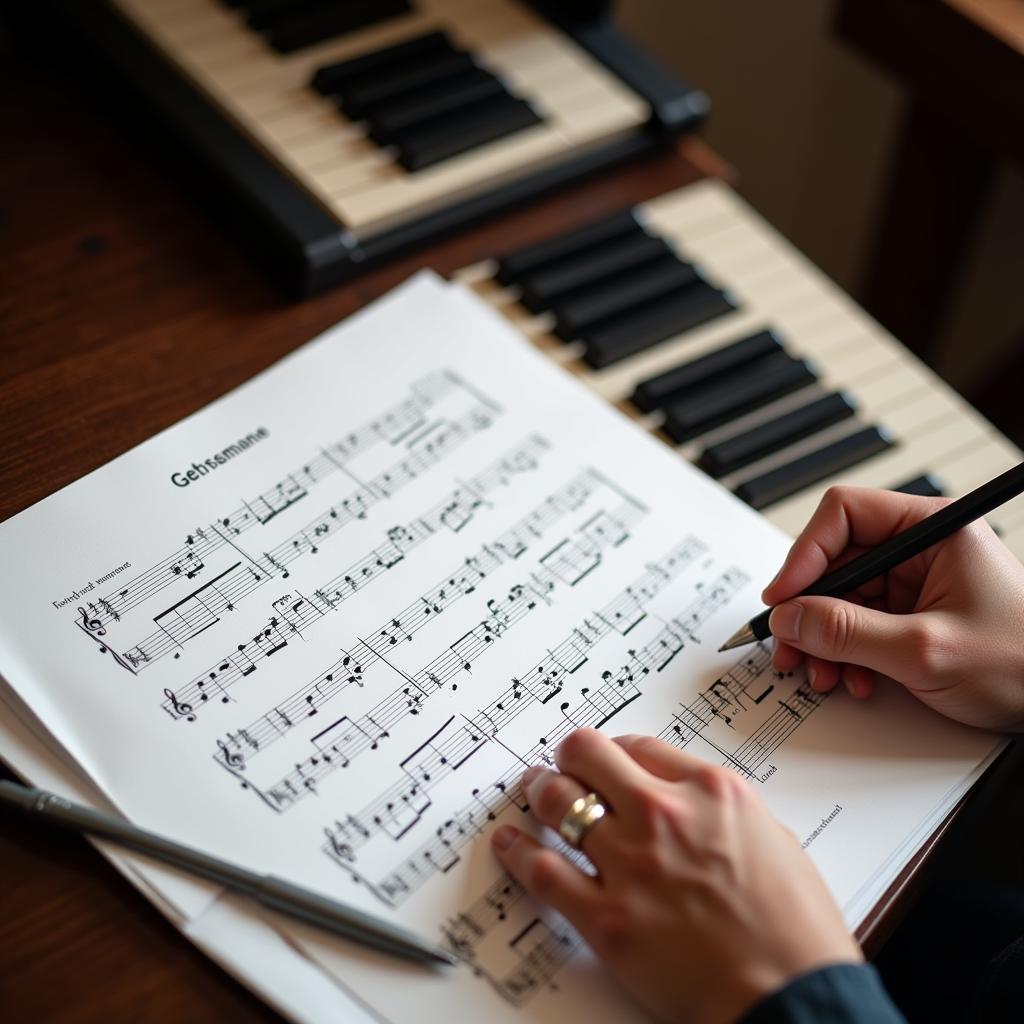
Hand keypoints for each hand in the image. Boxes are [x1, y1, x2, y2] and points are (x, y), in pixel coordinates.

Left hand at [491, 729, 859, 1023]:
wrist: (792, 996)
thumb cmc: (795, 929)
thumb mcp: (773, 838)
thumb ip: (720, 810)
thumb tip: (688, 802)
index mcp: (710, 791)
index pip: (639, 747)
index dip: (616, 750)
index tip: (609, 760)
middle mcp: (664, 816)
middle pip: (588, 756)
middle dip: (570, 758)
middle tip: (563, 767)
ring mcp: (630, 865)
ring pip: (557, 803)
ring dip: (541, 793)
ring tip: (534, 793)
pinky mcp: (606, 917)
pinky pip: (543, 871)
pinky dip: (518, 852)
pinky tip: (510, 842)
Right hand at [762, 486, 1023, 731]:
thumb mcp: (925, 650)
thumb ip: (849, 633)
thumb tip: (789, 618)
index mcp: (934, 530)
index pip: (845, 514)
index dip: (805, 553)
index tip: (784, 596)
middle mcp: (920, 549)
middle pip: (836, 560)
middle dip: (810, 609)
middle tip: (791, 645)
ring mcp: (915, 583)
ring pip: (841, 597)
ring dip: (823, 638)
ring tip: (821, 671)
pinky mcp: (911, 615)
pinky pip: (858, 624)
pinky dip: (844, 652)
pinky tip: (851, 677)